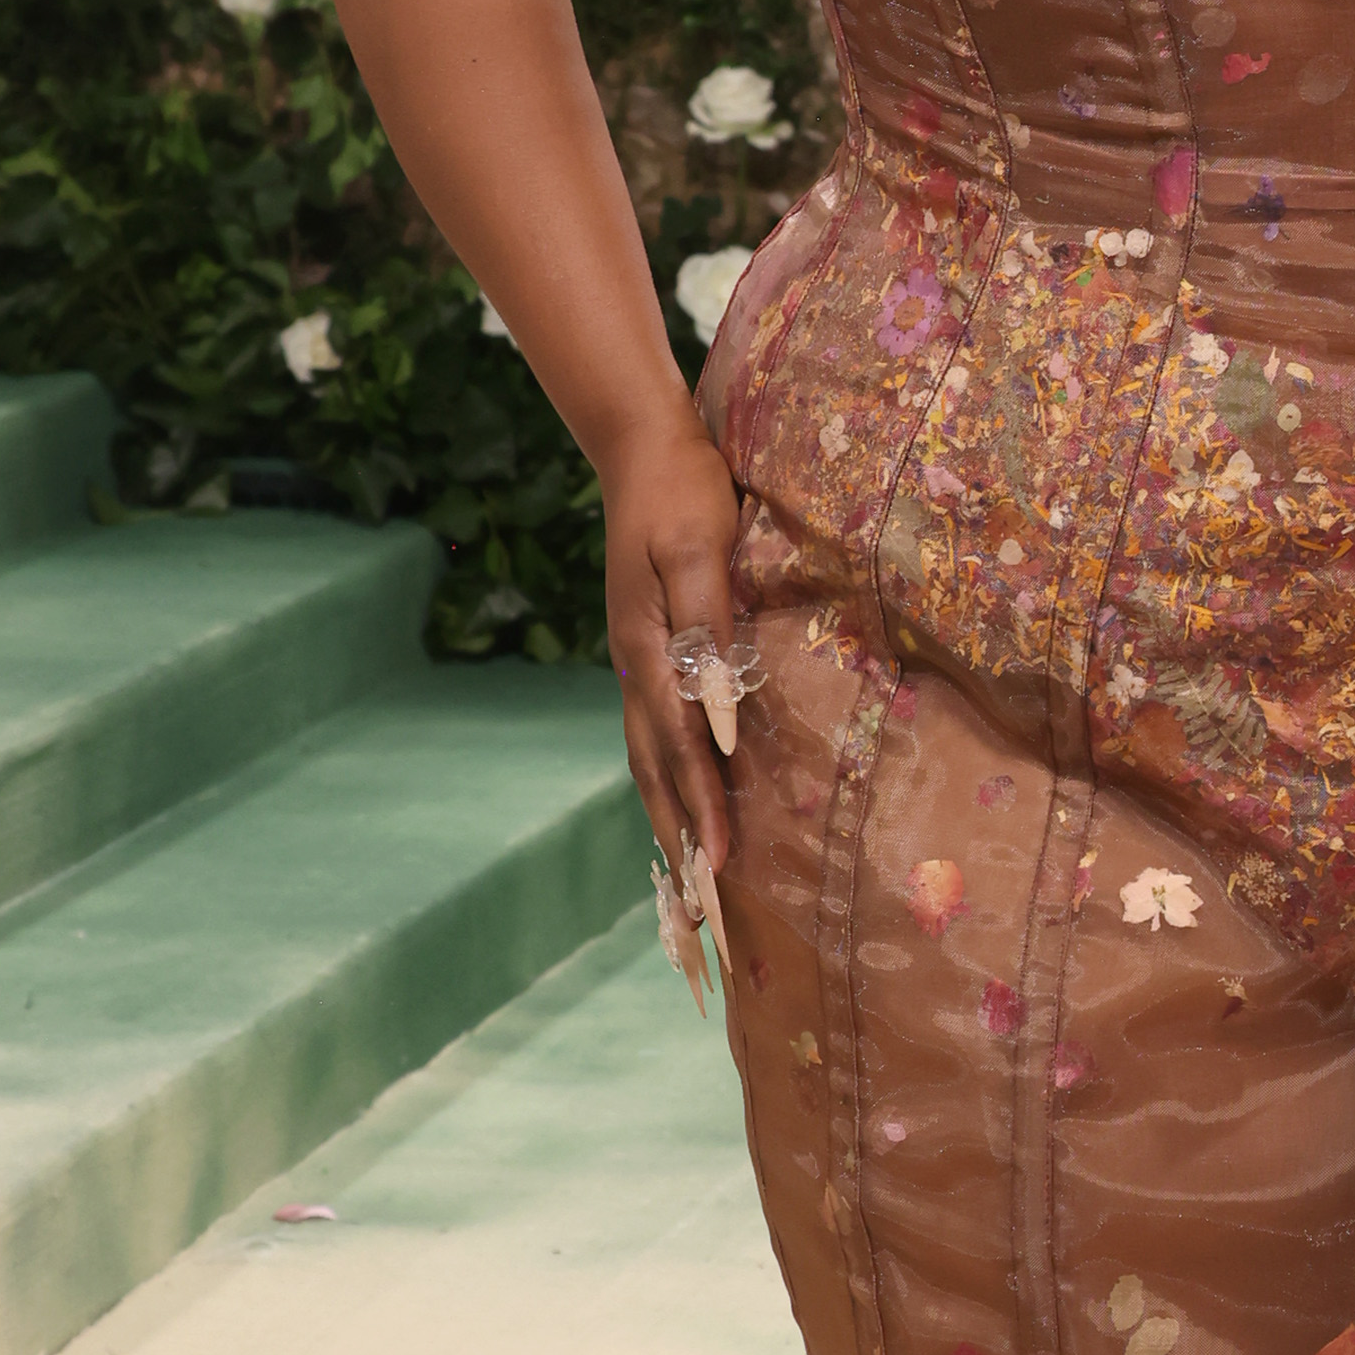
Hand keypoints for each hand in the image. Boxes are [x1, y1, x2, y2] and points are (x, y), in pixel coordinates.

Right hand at [606, 412, 748, 881]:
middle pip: (654, 769)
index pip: (680, 747)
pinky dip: (667, 775)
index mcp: (648, 650)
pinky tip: (683, 795)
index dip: (701, 806)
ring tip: (688, 875)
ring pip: (647, 756)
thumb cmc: (682, 491)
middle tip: (700, 908)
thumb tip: (720, 715)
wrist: (642, 446)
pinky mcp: (647, 649)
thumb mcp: (700, 550)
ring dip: (669, 816)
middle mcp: (635, 666)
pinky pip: (654, 730)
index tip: (718, 865)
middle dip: (679, 837)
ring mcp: (635, 660)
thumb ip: (708, 631)